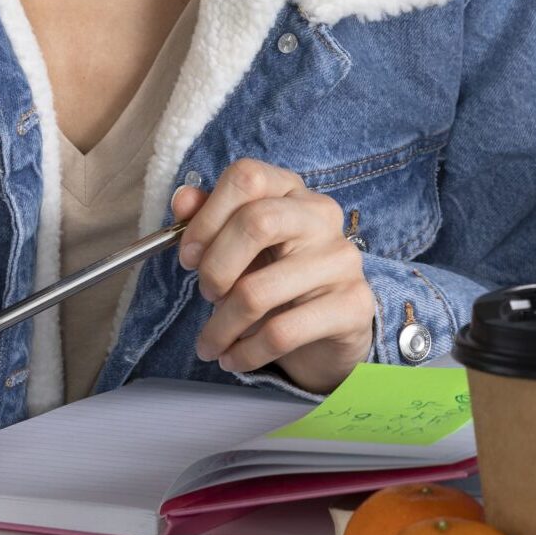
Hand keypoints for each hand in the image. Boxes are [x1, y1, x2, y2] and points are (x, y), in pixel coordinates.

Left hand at [171, 158, 375, 394]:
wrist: (328, 330)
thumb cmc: (276, 279)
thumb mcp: (240, 248)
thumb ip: (210, 221)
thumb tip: (183, 199)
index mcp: (293, 193)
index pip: (248, 177)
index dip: (207, 217)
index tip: (190, 256)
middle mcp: (322, 217)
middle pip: (257, 222)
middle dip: (214, 269)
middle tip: (207, 295)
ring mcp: (342, 259)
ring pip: (258, 291)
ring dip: (219, 328)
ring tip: (212, 342)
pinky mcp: (352, 304)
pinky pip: (280, 333)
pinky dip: (244, 353)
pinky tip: (236, 357)